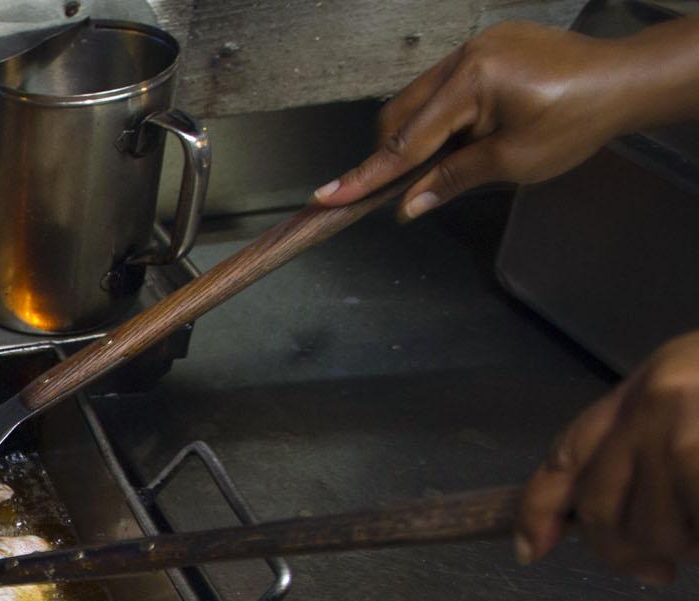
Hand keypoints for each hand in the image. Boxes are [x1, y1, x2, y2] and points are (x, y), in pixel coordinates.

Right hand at [313, 21, 668, 218]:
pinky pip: (447, 84)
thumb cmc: (577, 120)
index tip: (326, 195)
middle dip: (396, 153)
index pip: (406, 140)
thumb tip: (409, 204)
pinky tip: (473, 131)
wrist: (625, 79)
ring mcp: (477, 46)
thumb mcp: (513, 162)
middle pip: (401, 112)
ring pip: (421, 98)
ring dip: (425, 133)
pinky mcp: (490, 45)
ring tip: (465, 153)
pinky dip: (446, 114)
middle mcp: (465, 55)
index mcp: (472, 81)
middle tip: (410, 187)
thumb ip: (453, 179)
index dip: (366, 175)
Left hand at [518, 331, 698, 586]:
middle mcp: (656, 403)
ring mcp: (685, 434)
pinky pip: (695, 534)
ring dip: (689, 549)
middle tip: (662, 568)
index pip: (568, 453)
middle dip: (628, 552)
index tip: (531, 551)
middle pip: (602, 512)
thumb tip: (610, 521)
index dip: (540, 510)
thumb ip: (654, 443)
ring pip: (653, 533)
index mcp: (651, 382)